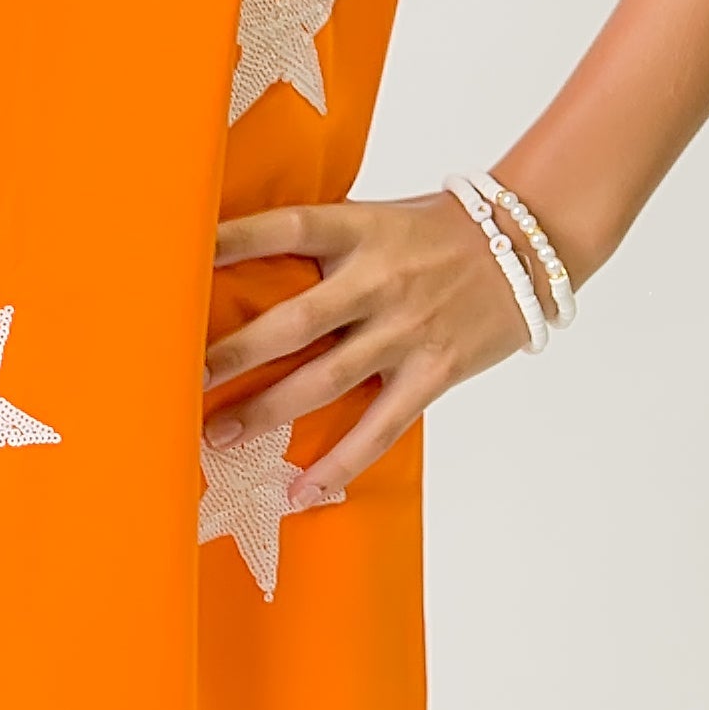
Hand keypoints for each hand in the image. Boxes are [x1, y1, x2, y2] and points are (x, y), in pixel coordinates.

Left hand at [203, 190, 534, 506]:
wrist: (529, 245)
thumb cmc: (438, 230)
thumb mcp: (377, 218)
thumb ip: (323, 243)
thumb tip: (238, 262)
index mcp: (361, 228)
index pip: (286, 228)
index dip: (232, 240)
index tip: (179, 258)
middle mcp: (380, 278)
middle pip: (296, 320)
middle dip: (235, 352)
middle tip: (181, 378)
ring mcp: (407, 329)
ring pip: (326, 379)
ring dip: (267, 412)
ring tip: (215, 436)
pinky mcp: (434, 371)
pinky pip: (379, 427)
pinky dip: (340, 464)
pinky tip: (300, 491)